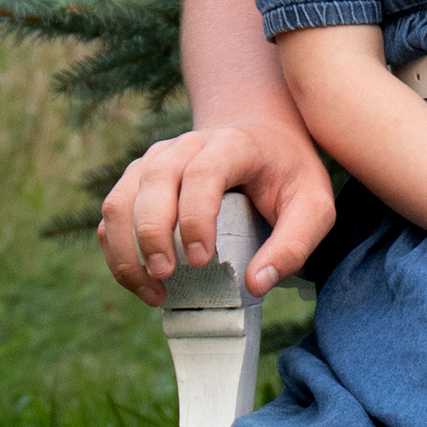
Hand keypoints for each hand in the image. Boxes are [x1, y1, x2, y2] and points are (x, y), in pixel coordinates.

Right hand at [98, 121, 335, 303]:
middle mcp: (188, 146)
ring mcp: (158, 159)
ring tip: (152, 290)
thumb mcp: (314, 206)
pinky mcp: (140, 178)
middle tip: (166, 278)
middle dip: (152, 234)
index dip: (196, 218)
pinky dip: (117, 248)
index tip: (202, 261)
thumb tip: (256, 284)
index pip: (204, 174)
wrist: (261, 136)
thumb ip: (294, 243)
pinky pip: (112, 212)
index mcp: (233, 145)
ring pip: (122, 198)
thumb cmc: (289, 175)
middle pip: (154, 182)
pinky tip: (140, 280)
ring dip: (126, 248)